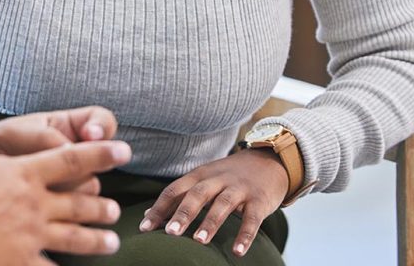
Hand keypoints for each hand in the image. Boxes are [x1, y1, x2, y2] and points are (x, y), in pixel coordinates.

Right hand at [0, 85, 131, 264]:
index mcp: (25, 172)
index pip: (72, 159)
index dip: (100, 154)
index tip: (124, 151)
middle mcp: (35, 203)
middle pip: (78, 202)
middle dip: (100, 204)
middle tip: (116, 208)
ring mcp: (30, 234)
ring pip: (73, 237)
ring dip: (95, 239)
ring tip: (112, 243)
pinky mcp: (19, 261)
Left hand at [137, 149, 287, 257]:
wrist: (269, 161)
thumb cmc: (229, 176)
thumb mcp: (203, 179)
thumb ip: (178, 196)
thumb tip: (146, 214)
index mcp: (199, 175)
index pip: (174, 190)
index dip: (159, 208)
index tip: (144, 228)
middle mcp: (217, 179)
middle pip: (197, 194)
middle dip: (183, 213)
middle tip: (170, 233)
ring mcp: (239, 188)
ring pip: (222, 204)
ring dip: (210, 222)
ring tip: (199, 241)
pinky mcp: (259, 200)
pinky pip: (252, 219)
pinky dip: (245, 235)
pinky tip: (237, 251)